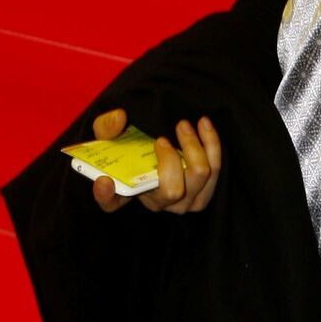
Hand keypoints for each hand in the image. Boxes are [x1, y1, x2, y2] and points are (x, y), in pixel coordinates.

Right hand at [89, 108, 221, 214]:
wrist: (157, 147)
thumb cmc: (129, 144)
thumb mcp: (110, 134)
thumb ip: (107, 125)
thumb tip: (119, 118)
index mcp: (126, 194)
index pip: (110, 203)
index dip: (106, 196)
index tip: (105, 180)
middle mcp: (156, 203)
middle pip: (172, 191)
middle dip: (171, 160)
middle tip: (162, 138)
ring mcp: (183, 202)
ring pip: (200, 176)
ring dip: (195, 146)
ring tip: (183, 125)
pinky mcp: (204, 192)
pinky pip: (215, 168)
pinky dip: (211, 143)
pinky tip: (203, 124)